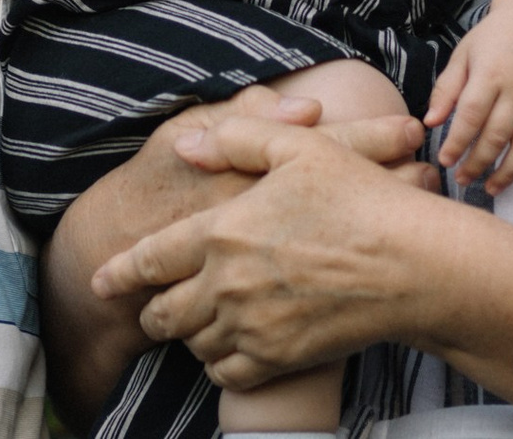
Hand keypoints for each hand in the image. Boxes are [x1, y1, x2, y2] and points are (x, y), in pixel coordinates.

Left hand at [89, 114, 449, 390]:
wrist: (412, 266)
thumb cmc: (359, 199)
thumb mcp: (299, 149)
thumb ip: (236, 140)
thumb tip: (186, 144)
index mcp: (223, 231)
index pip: (151, 258)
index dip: (121, 272)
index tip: (99, 283)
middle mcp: (227, 284)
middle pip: (165, 311)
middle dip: (150, 311)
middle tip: (148, 311)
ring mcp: (252, 326)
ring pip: (195, 343)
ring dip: (189, 334)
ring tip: (196, 324)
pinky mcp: (280, 357)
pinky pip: (228, 373)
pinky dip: (220, 364)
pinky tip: (230, 349)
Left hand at [424, 6, 512, 193]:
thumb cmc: (493, 38)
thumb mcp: (463, 55)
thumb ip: (447, 89)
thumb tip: (430, 122)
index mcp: (491, 73)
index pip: (472, 115)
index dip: (457, 142)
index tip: (445, 161)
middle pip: (498, 135)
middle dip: (478, 162)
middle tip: (462, 178)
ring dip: (509, 171)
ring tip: (491, 187)